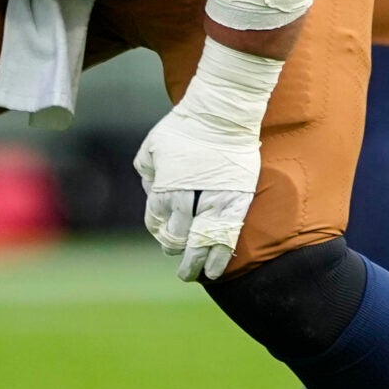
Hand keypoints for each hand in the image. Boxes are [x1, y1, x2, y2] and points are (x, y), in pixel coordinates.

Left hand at [133, 41, 277, 281]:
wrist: (222, 113)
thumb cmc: (184, 127)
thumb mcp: (151, 148)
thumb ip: (149, 173)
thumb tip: (151, 191)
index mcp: (167, 185)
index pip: (161, 221)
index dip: (163, 235)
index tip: (167, 243)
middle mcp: (192, 195)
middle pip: (184, 236)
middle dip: (184, 256)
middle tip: (184, 272)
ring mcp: (217, 196)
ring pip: (209, 237)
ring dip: (205, 259)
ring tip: (206, 275)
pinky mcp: (240, 194)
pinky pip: (232, 228)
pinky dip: (226, 247)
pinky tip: (223, 262)